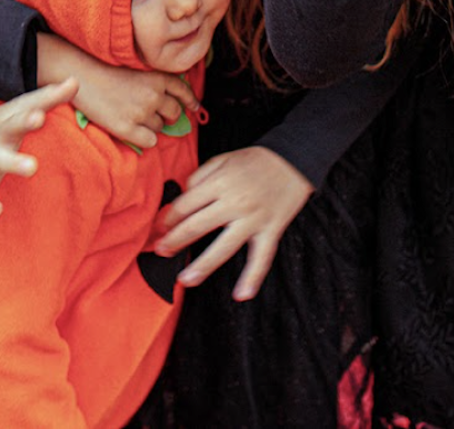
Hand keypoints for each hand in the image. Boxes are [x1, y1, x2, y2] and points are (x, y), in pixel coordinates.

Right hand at [0, 79, 77, 261]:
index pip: (16, 122)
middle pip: (0, 158)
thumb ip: (50, 97)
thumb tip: (75, 80)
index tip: (38, 117)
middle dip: (13, 163)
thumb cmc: (4, 120)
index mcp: (2, 129)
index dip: (28, 119)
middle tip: (31, 167)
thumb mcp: (24, 104)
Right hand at [36, 34, 200, 148]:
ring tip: (134, 116)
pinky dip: (145, 138)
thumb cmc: (104, 69)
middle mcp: (153, 95)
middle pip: (175, 113)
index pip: (183, 91)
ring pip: (161, 128)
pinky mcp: (127, 128)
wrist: (80, 74)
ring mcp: (141, 112)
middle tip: (156, 114)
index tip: (194, 108)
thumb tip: (171, 97)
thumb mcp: (136, 68)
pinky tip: (133, 130)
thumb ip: (155, 80)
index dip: (191, 101)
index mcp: (157, 77)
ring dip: (152, 125)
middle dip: (168, 115)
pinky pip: (150, 141)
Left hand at [153, 146, 312, 301]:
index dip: (169, 218)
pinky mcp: (271, 230)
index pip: (186, 205)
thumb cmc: (255, 160)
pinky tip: (242, 294)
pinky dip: (253, 277)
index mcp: (220, 183)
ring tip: (185, 279)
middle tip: (161, 251)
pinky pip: (261, 258)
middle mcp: (235, 202)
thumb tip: (182, 197)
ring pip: (224, 247)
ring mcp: (253, 219)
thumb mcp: (223, 159)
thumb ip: (200, 176)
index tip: (159, 227)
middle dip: (175, 241)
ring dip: (202, 265)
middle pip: (197, 226)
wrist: (294, 159)